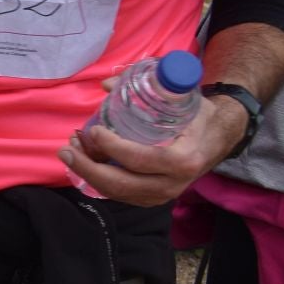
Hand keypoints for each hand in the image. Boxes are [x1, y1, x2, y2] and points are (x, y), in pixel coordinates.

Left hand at [60, 92, 248, 206]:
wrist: (217, 139)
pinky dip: (97, 180)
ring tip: (70, 152)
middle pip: (122, 184)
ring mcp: (162, 195)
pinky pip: (120, 195)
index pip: (140, 159)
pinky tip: (83, 162)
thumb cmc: (198, 115)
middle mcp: (172, 184)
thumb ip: (149, 86)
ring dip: (88, 174)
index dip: (112, 148)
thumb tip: (106, 85)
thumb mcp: (181, 96)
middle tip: (67, 148)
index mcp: (183, 160)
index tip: (94, 130)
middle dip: (88, 167)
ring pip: (117, 193)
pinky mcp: (152, 198)